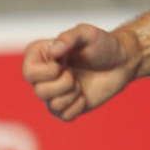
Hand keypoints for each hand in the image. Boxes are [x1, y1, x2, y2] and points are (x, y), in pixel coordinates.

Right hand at [21, 23, 139, 122]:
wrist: (121, 63)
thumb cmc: (103, 44)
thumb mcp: (87, 34)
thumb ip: (69, 37)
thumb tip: (53, 52)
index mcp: (40, 56)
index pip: (29, 73)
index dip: (48, 72)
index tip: (63, 62)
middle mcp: (42, 76)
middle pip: (39, 91)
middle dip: (64, 83)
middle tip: (74, 74)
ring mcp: (53, 93)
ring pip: (52, 105)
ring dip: (72, 94)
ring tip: (80, 83)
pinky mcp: (65, 107)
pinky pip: (64, 116)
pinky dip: (78, 106)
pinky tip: (84, 95)